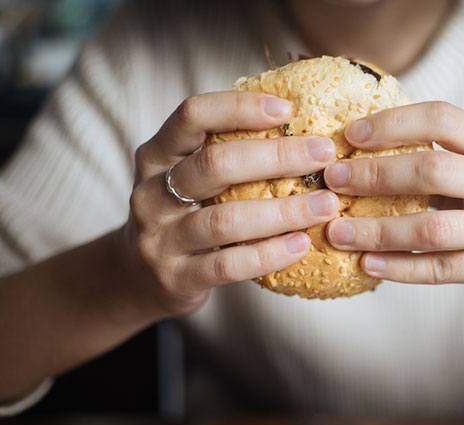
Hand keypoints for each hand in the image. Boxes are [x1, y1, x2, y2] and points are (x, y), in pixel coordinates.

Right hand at [119, 91, 339, 316]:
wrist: (137, 278)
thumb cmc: (182, 215)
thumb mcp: (189, 177)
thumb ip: (226, 153)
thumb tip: (302, 123)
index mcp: (157, 155)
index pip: (193, 115)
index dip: (240, 107)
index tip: (288, 110)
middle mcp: (152, 192)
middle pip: (215, 164)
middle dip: (276, 156)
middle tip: (324, 154)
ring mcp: (160, 238)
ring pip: (225, 220)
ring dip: (283, 211)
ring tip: (326, 205)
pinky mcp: (176, 277)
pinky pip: (228, 265)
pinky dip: (269, 254)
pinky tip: (301, 244)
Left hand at [323, 101, 463, 308]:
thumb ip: (442, 156)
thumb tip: (360, 146)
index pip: (443, 118)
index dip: (393, 123)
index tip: (350, 136)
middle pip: (434, 170)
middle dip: (376, 174)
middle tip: (333, 180)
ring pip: (433, 227)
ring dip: (378, 230)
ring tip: (338, 232)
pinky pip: (442, 269)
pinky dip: (400, 267)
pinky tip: (367, 264)